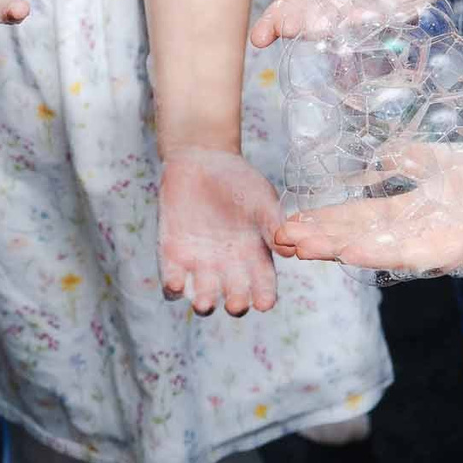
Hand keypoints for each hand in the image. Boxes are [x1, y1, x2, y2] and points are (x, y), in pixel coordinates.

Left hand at [158, 149, 283, 313]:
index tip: (264, 303)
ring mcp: (200, 263)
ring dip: (204, 304)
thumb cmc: (238, 179)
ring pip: (202, 296)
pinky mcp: (172, 255)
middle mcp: (229, 267)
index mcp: (255, 256)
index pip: (262, 285)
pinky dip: (172, 288)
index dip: (264, 297)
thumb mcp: (262, 199)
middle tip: (236, 304)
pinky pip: (172, 281)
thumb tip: (290, 250)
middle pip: (234, 296)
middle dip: (235, 304)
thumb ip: (273, 224)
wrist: (200, 158)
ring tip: (204, 304)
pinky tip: (175, 284)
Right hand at [250, 0, 460, 45]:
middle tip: (285, 30)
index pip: (293, 4)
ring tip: (315, 27)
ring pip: (347, 22)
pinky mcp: (400, 12)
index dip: (275, 19)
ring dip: (334, 25)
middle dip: (302, 24)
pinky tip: (364, 14)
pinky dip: (376, 15)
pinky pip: (385, 15)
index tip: (259, 36)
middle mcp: (344, 4)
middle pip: (317, 17)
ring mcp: (371, 11)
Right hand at [273, 144, 462, 278]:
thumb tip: (381, 152)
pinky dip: (376, 253)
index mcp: (405, 215)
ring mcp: (427, 246)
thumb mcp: (441, 161)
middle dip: (316, 239)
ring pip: (372, 250)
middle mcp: (409, 235)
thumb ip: (410, 158)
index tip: (288, 220)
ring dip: (336, 248)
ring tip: (302, 247)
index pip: (354, 219)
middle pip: (354, 237)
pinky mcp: (448, 252)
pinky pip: (406, 254)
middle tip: (278, 239)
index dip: (321, 221)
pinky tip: (350, 251)